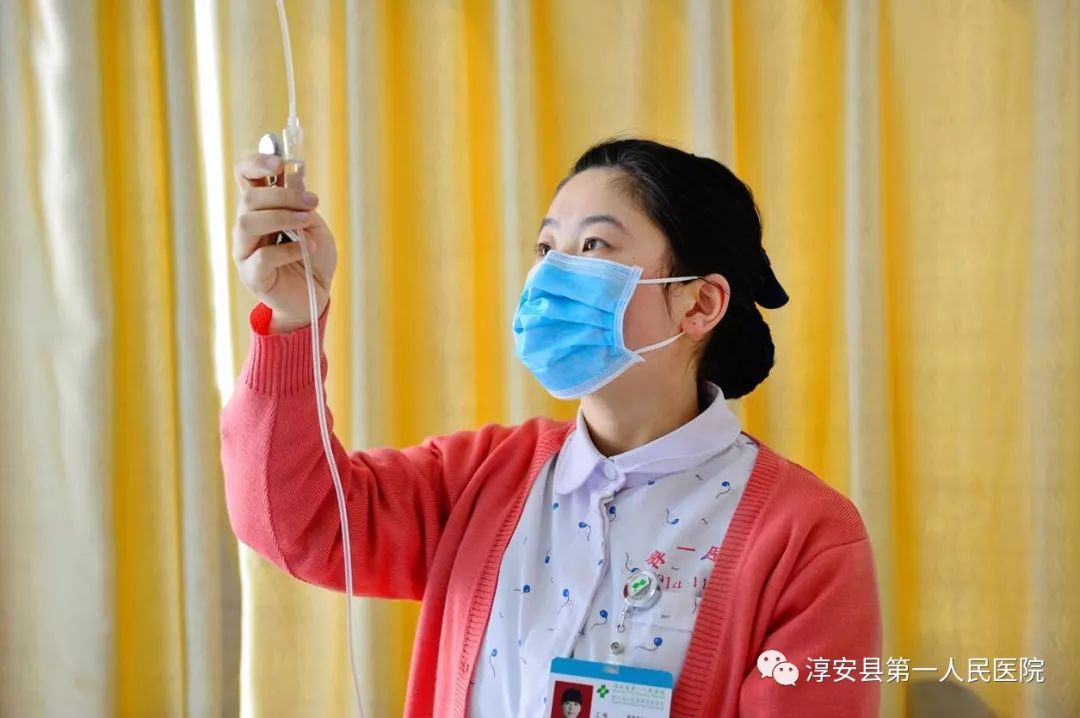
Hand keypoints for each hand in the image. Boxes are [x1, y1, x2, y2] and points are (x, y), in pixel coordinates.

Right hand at [232, 153, 337, 332]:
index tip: (280, 163)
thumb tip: (294, 178)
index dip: (256, 162)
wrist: (315, 295)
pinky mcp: (252, 274)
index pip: (244, 174)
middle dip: (283, 195)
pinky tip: (308, 248)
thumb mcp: (315, 224)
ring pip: (248, 222)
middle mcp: (247, 225)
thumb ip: (303, 204)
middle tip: (313, 202)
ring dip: (282, 217)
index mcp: (260, 207)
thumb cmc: (313, 256)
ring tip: (307, 222)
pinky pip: (262, 256)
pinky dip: (289, 249)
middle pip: (250, 198)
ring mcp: (245, 250)